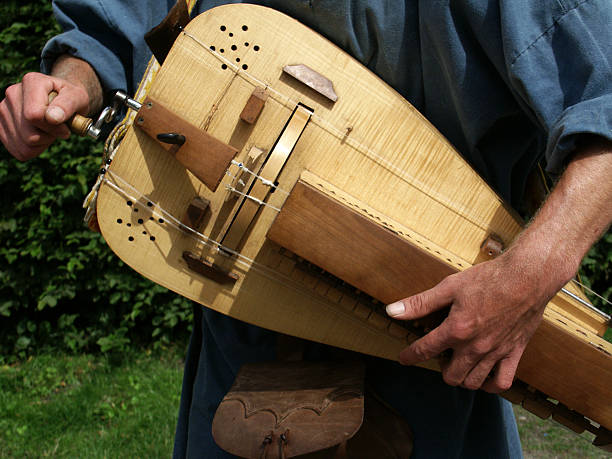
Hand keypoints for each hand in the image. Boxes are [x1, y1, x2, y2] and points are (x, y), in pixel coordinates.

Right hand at [0, 72, 89, 159]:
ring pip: (24, 145)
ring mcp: (3, 109)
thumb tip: (52, 117)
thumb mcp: (78, 97)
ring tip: (49, 130)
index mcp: (32, 82)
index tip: (65, 127)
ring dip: (43, 143)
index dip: (53, 128)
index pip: (34, 115)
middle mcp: (13, 93)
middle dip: (49, 136)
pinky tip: (40, 136)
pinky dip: (34, 149)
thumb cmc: (71, 99)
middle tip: (58, 127)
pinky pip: (20, 151)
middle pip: (29, 134)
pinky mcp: (1, 126)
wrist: (62, 100)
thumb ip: (68, 105)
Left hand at [386, 249, 558, 392]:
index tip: (403, 359)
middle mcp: (475, 347)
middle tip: (439, 357)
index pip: (425, 350)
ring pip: (473, 382)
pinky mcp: (514, 353)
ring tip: (458, 365)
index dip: (411, 356)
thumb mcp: (449, 287)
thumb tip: (392, 310)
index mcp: (456, 329)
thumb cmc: (489, 279)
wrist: (527, 277)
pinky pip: (502, 382)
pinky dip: (490, 385)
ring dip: (462, 379)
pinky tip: (484, 377)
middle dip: (440, 369)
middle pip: (450, 376)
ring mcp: (496, 352)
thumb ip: (420, 303)